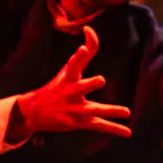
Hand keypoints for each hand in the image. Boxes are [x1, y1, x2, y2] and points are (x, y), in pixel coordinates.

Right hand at [17, 27, 131, 138]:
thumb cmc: (57, 87)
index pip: (76, 61)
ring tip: (126, 111)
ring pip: (94, 110)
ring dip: (109, 110)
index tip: (85, 44)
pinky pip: (100, 125)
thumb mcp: (68, 70)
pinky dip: (114, 128)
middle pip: (82, 86)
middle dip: (90, 84)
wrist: (34, 111)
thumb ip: (82, 54)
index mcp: (68, 76)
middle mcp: (72, 91)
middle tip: (100, 80)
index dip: (82, 52)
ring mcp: (75, 109)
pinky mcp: (80, 122)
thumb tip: (89, 30)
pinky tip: (128, 132)